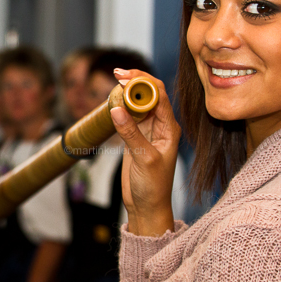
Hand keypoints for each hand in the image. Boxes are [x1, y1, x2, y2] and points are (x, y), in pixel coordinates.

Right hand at [111, 69, 180, 236]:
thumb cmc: (153, 186)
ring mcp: (147, 131)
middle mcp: (160, 126)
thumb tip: (116, 108)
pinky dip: (120, 107)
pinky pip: (128, 116)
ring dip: (126, 92)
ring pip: (138, 103)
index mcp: (169, 128)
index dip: (143, 81)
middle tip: (116, 74)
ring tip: (113, 84)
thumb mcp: (144, 158)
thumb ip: (131, 133)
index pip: (159, 95)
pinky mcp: (135, 138)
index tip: (126, 76)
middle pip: (149, 94)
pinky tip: (111, 101)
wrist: (147, 207)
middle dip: (135, 81)